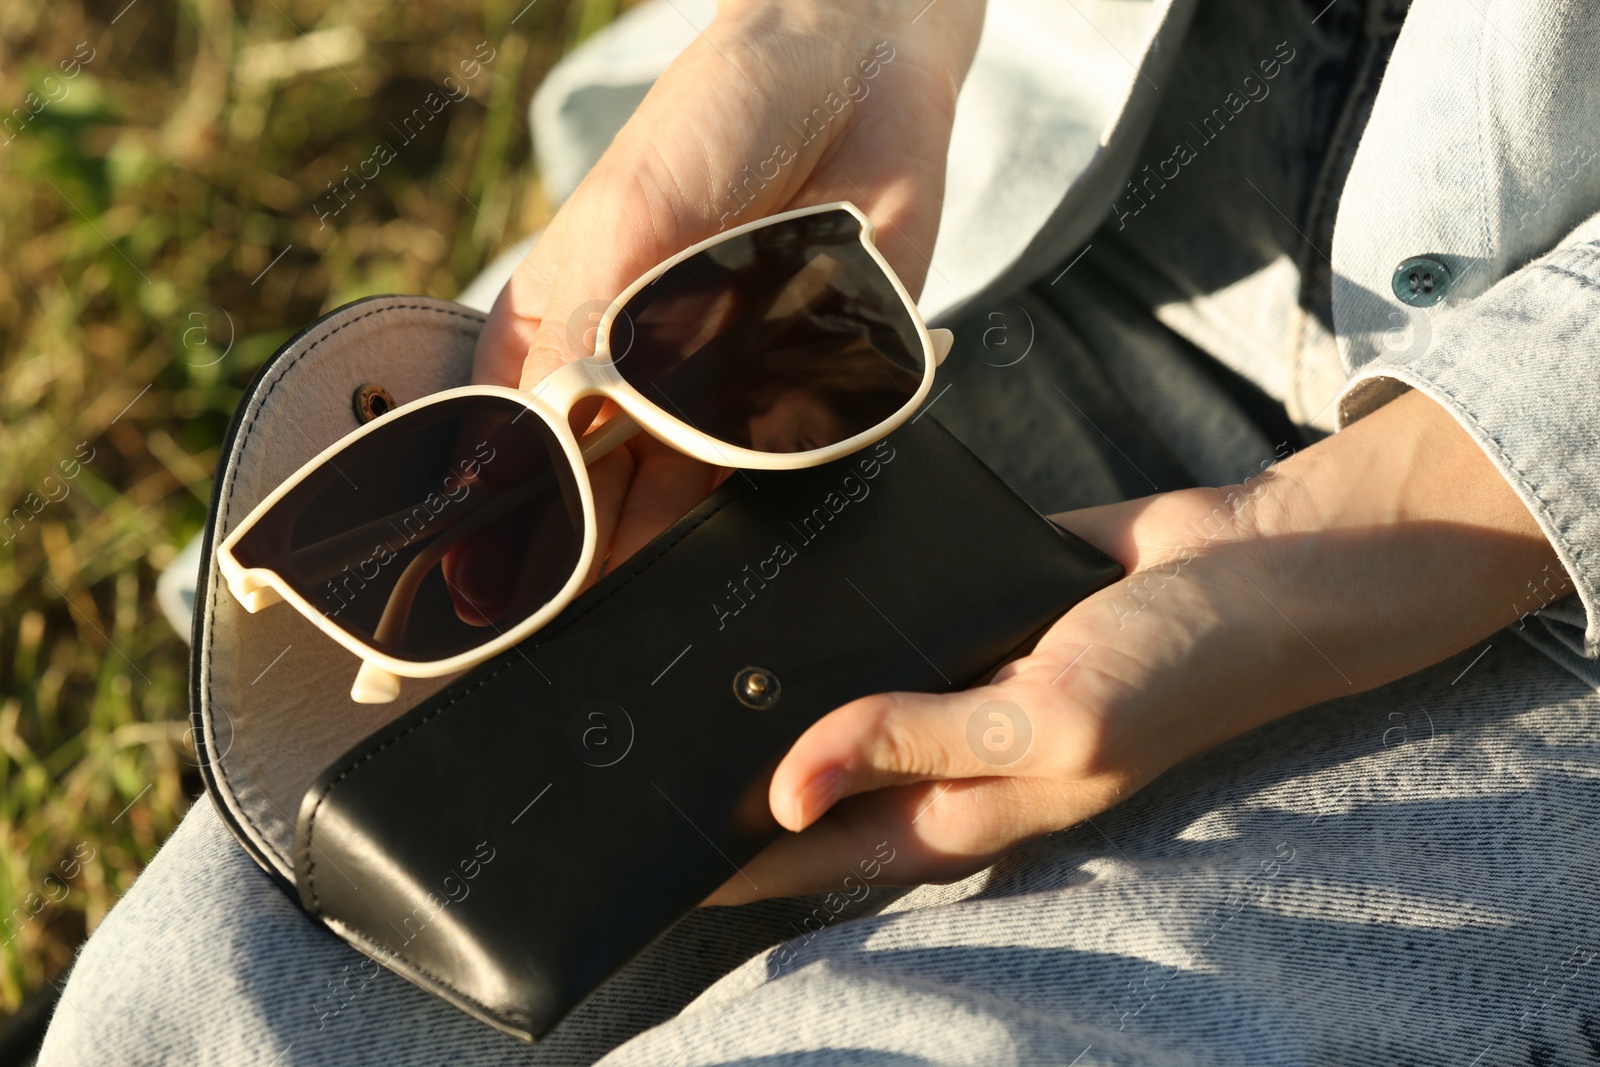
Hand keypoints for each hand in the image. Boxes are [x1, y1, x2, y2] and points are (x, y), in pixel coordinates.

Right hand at [459, 0, 983, 612]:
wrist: (862, 79)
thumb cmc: (725, 112)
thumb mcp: (636, 209)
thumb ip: (580, 324)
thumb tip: (521, 440)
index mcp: (553, 331)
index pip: (499, 456)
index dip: (481, 536)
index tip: (461, 620)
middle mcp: (621, 380)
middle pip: (579, 506)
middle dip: (564, 578)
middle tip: (547, 660)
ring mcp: (701, 401)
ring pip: (661, 516)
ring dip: (645, 576)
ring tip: (625, 646)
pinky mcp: (782, 408)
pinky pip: (755, 491)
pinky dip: (733, 537)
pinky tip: (711, 588)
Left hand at [706, 389, 1569, 903]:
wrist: (1261, 561)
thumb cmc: (1182, 670)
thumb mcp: (1050, 724)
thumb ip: (918, 742)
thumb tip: (788, 788)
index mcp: (964, 808)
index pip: (819, 853)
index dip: (735, 861)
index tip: (640, 848)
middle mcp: (948, 749)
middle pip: (815, 770)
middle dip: (731, 762)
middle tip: (626, 732)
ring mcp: (955, 674)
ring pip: (838, 685)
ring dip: (773, 676)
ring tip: (668, 649)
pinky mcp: (967, 602)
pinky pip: (881, 606)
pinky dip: (834, 597)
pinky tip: (768, 572)